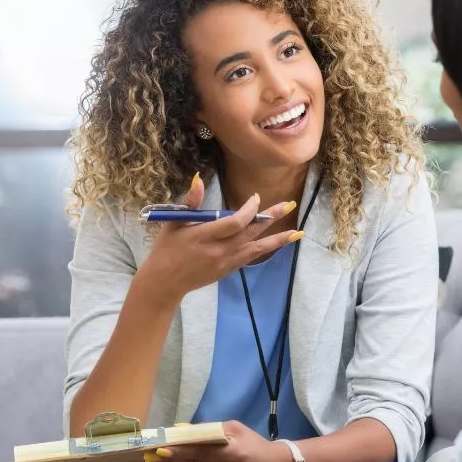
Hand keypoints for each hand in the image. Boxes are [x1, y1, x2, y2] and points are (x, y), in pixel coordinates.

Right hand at [137, 174, 299, 307]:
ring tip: (297, 233)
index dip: (249, 210)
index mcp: (204, 235)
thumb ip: (190, 202)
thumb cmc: (166, 249)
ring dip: (278, 240)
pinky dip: (264, 250)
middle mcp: (218, 250)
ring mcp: (225, 263)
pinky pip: (250, 258)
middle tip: (289, 205)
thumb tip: (199, 179)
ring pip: (257, 249)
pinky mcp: (227, 271)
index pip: (235, 221)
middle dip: (271, 218)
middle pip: (251, 233)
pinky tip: (277, 243)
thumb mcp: (173, 222)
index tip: (256, 198)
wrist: (164, 282)